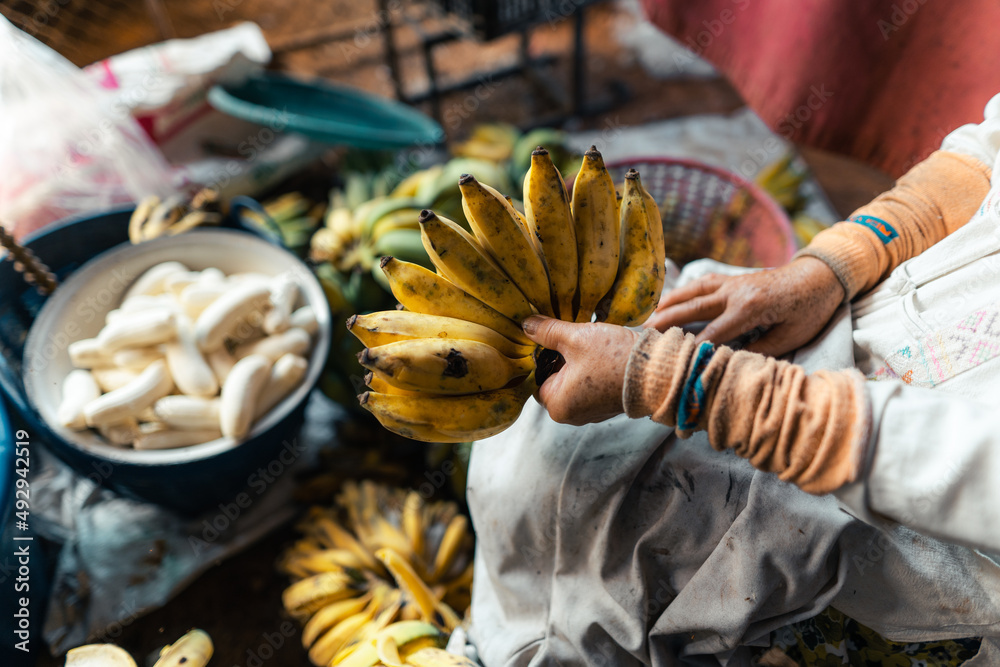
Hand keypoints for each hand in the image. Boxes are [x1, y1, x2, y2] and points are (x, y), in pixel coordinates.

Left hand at [522, 316, 639, 425]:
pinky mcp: (606, 405)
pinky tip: (602, 355)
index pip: (536, 377)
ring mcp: (591, 412)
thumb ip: (547, 331)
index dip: (542, 355)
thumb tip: (526, 325)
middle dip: (561, 358)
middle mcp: (571, 415)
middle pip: (554, 379)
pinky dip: (593, 370)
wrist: (657, 371)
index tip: (552, 339)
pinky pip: (590, 385)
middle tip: (572, 339)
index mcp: (557, 405)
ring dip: (578, 362)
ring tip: (590, 345)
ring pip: (573, 381)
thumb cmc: (613, 359)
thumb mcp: (575, 338)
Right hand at [643, 257, 844, 356]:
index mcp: (750, 308)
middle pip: (693, 308)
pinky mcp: (734, 278)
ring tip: (649, 316)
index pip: (712, 333)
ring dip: (670, 303)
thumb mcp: (791, 336)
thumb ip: (760, 350)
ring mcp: (733, 282)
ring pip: (693, 291)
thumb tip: (731, 362)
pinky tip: (672, 298)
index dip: (693, 350)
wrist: (822, 275)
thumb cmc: (811, 309)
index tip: (675, 363)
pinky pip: (703, 283)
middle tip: (644, 335)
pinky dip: (684, 290)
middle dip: (667, 322)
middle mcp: (735, 292)